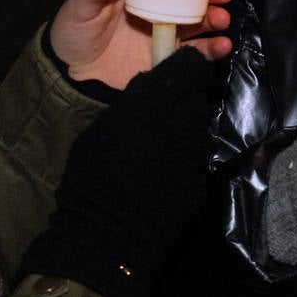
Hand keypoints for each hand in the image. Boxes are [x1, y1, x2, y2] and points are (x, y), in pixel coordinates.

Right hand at [18, 47, 214, 296]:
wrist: (108, 231)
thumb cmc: (94, 173)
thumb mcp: (106, 125)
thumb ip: (135, 105)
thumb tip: (147, 98)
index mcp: (156, 99)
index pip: (191, 65)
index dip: (186, 68)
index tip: (175, 74)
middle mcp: (184, 119)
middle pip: (197, 99)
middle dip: (184, 103)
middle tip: (162, 117)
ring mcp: (197, 152)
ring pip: (199, 131)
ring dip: (186, 134)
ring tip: (161, 151)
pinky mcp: (202, 181)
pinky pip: (196, 161)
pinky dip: (184, 164)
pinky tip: (165, 177)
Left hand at [49, 0, 232, 89]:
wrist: (70, 73)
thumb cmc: (74, 30)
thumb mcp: (80, 5)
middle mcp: (159, 9)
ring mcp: (165, 35)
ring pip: (200, 23)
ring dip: (216, 18)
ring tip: (223, 18)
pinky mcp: (167, 60)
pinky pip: (195, 54)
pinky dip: (212, 50)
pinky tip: (223, 45)